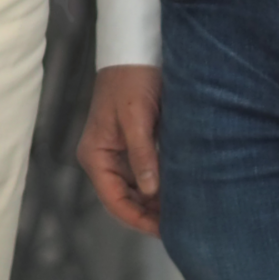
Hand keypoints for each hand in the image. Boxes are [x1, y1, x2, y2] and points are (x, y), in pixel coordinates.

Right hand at [77, 65, 164, 233]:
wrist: (135, 49)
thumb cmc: (131, 78)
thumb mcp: (136, 117)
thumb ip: (142, 155)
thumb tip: (150, 192)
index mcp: (95, 155)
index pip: (114, 201)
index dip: (138, 219)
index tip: (163, 230)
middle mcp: (103, 157)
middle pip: (124, 198)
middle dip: (148, 213)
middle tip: (180, 224)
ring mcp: (117, 151)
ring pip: (135, 188)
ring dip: (155, 200)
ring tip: (183, 210)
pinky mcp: (132, 143)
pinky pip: (143, 172)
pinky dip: (159, 183)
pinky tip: (178, 188)